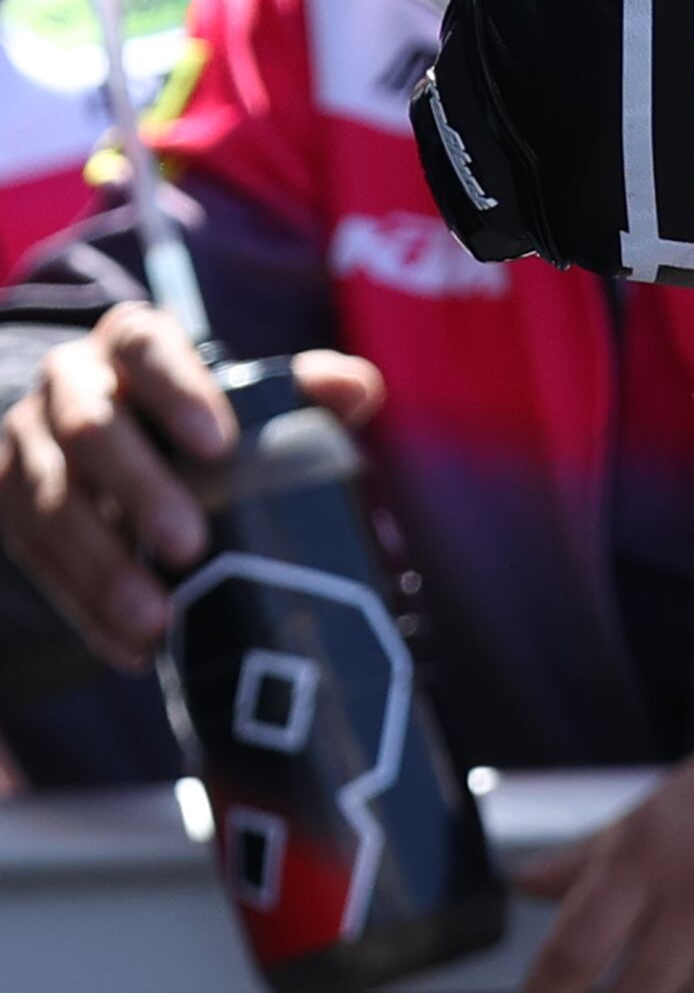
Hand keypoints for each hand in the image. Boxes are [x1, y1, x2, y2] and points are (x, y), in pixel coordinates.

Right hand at [0, 304, 380, 665]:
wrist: (109, 443)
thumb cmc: (200, 416)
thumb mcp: (247, 395)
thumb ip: (303, 389)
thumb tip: (358, 389)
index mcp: (133, 343)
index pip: (148, 348)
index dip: (178, 391)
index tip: (220, 445)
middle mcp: (70, 383)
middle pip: (93, 431)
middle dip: (138, 491)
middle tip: (190, 547)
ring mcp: (28, 444)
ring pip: (51, 503)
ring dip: (101, 568)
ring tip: (155, 621)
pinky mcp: (6, 503)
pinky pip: (35, 557)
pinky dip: (83, 607)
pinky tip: (129, 649)